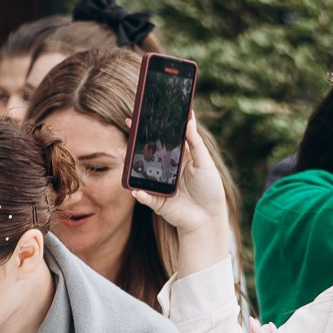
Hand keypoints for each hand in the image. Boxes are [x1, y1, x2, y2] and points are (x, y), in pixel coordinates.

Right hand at [133, 116, 230, 241]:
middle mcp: (166, 170)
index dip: (154, 127)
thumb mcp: (205, 163)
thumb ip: (196, 143)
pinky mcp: (157, 202)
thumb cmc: (210, 190)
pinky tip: (136, 191)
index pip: (164, 139)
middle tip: (128, 124)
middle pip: (148, 152)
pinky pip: (145, 197)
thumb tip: (190, 119)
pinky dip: (140, 195)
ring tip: (122, 153)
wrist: (209, 218)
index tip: (144, 114)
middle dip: (137, 139)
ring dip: (130, 164)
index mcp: (179, 158)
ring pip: (141, 172)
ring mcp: (159, 185)